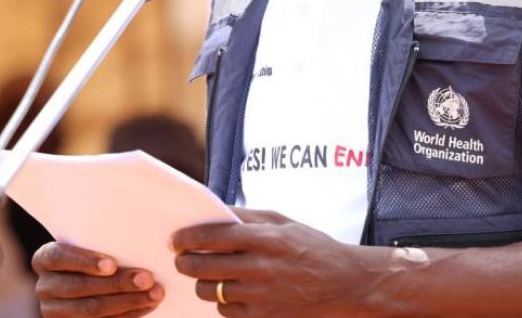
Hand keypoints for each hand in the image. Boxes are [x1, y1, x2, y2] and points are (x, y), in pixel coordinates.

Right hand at [32, 242, 164, 316]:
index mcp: (44, 259)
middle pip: (79, 287)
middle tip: (146, 278)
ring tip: (154, 294)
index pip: (58, 257)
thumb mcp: (87, 246)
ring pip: (91, 309)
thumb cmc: (90, 256)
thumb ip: (100, 242)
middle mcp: (44, 286)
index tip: (112, 264)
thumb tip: (137, 241)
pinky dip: (128, 314)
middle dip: (117, 284)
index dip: (84, 261)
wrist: (77, 286)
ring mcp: (54, 311)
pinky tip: (146, 305)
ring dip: (127, 301)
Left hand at [172, 208, 383, 316]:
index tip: (176, 240)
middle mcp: (260, 267)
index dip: (188, 238)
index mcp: (265, 239)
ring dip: (202, 283)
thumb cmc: (313, 248)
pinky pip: (225, 310)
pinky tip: (230, 292)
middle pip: (204, 267)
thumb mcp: (284, 222)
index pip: (212, 236)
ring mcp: (261, 295)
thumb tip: (215, 213)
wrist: (345, 283)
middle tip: (182, 260)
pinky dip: (222, 301)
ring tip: (206, 276)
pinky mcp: (263, 317)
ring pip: (210, 291)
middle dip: (185, 263)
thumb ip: (249, 218)